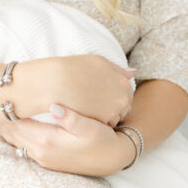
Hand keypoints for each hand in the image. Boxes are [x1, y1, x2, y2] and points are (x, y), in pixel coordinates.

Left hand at [0, 107, 134, 175]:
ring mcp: (43, 158)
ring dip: (4, 129)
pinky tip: (10, 129)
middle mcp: (41, 152)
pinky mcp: (47, 159)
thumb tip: (53, 105)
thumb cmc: (103, 141)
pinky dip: (14, 136)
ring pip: (16, 141)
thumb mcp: (91, 128)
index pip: (17, 124)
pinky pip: (23, 145)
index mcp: (47, 141)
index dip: (3, 111)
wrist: (113, 160)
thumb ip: (71, 117)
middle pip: (12, 134)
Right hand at [20, 55, 134, 125]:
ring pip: (114, 118)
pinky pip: (103, 125)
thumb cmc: (75, 69)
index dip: (114, 93)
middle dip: (113, 105)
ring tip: (90, 109)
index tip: (103, 93)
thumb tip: (132, 73)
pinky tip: (86, 116)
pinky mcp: (100, 124)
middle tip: (96, 102)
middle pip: (123, 107)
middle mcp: (122, 99)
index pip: (126, 93)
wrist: (55, 83)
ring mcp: (112, 113)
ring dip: (106, 115)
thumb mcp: (99, 62)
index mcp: (123, 83)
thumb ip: (117, 70)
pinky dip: (97, 123)